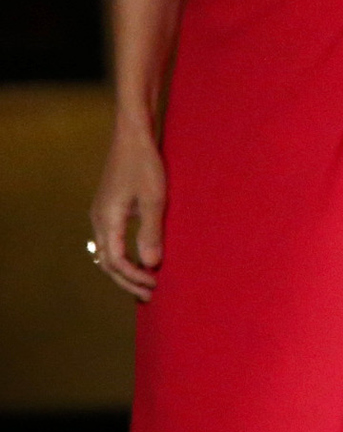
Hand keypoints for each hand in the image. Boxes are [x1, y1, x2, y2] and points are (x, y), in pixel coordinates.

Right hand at [90, 118, 164, 300]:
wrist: (133, 136)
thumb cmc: (145, 164)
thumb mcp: (154, 199)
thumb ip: (151, 232)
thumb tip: (151, 265)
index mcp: (107, 220)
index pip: (116, 261)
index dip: (134, 277)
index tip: (155, 285)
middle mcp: (99, 220)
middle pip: (108, 262)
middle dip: (128, 280)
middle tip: (150, 295)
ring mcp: (102, 214)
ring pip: (108, 253)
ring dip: (125, 270)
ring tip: (145, 282)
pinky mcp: (109, 208)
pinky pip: (112, 241)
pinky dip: (124, 255)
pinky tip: (140, 258)